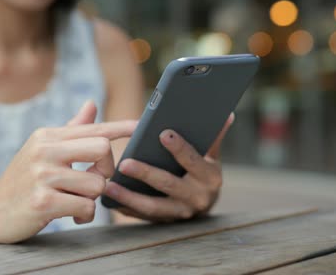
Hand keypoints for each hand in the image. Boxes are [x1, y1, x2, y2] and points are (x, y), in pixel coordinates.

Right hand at [0, 101, 136, 243]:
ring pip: (97, 184)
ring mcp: (42, 175)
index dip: (120, 127)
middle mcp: (44, 150)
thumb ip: (71, 131)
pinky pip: (86, 207)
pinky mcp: (43, 202)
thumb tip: (91, 104)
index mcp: (47, 136)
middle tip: (90, 182)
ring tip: (73, 202)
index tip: (140, 124)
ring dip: (91, 199)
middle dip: (105, 170)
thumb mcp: (42, 151)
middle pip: (102, 150)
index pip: (93, 128)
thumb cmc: (22, 182)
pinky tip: (69, 216)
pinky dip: (83, 216)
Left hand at [105, 113, 233, 221]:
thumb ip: (213, 136)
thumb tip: (226, 114)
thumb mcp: (212, 155)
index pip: (193, 160)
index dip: (179, 148)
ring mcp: (180, 212)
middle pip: (168, 184)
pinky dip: (125, 208)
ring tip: (109, 186)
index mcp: (210, 177)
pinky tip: (109, 199)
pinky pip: (143, 217)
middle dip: (146, 173)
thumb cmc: (203, 171)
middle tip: (124, 163)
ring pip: (152, 206)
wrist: (203, 203)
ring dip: (129, 197)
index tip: (163, 133)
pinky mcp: (165, 222)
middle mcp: (197, 197)